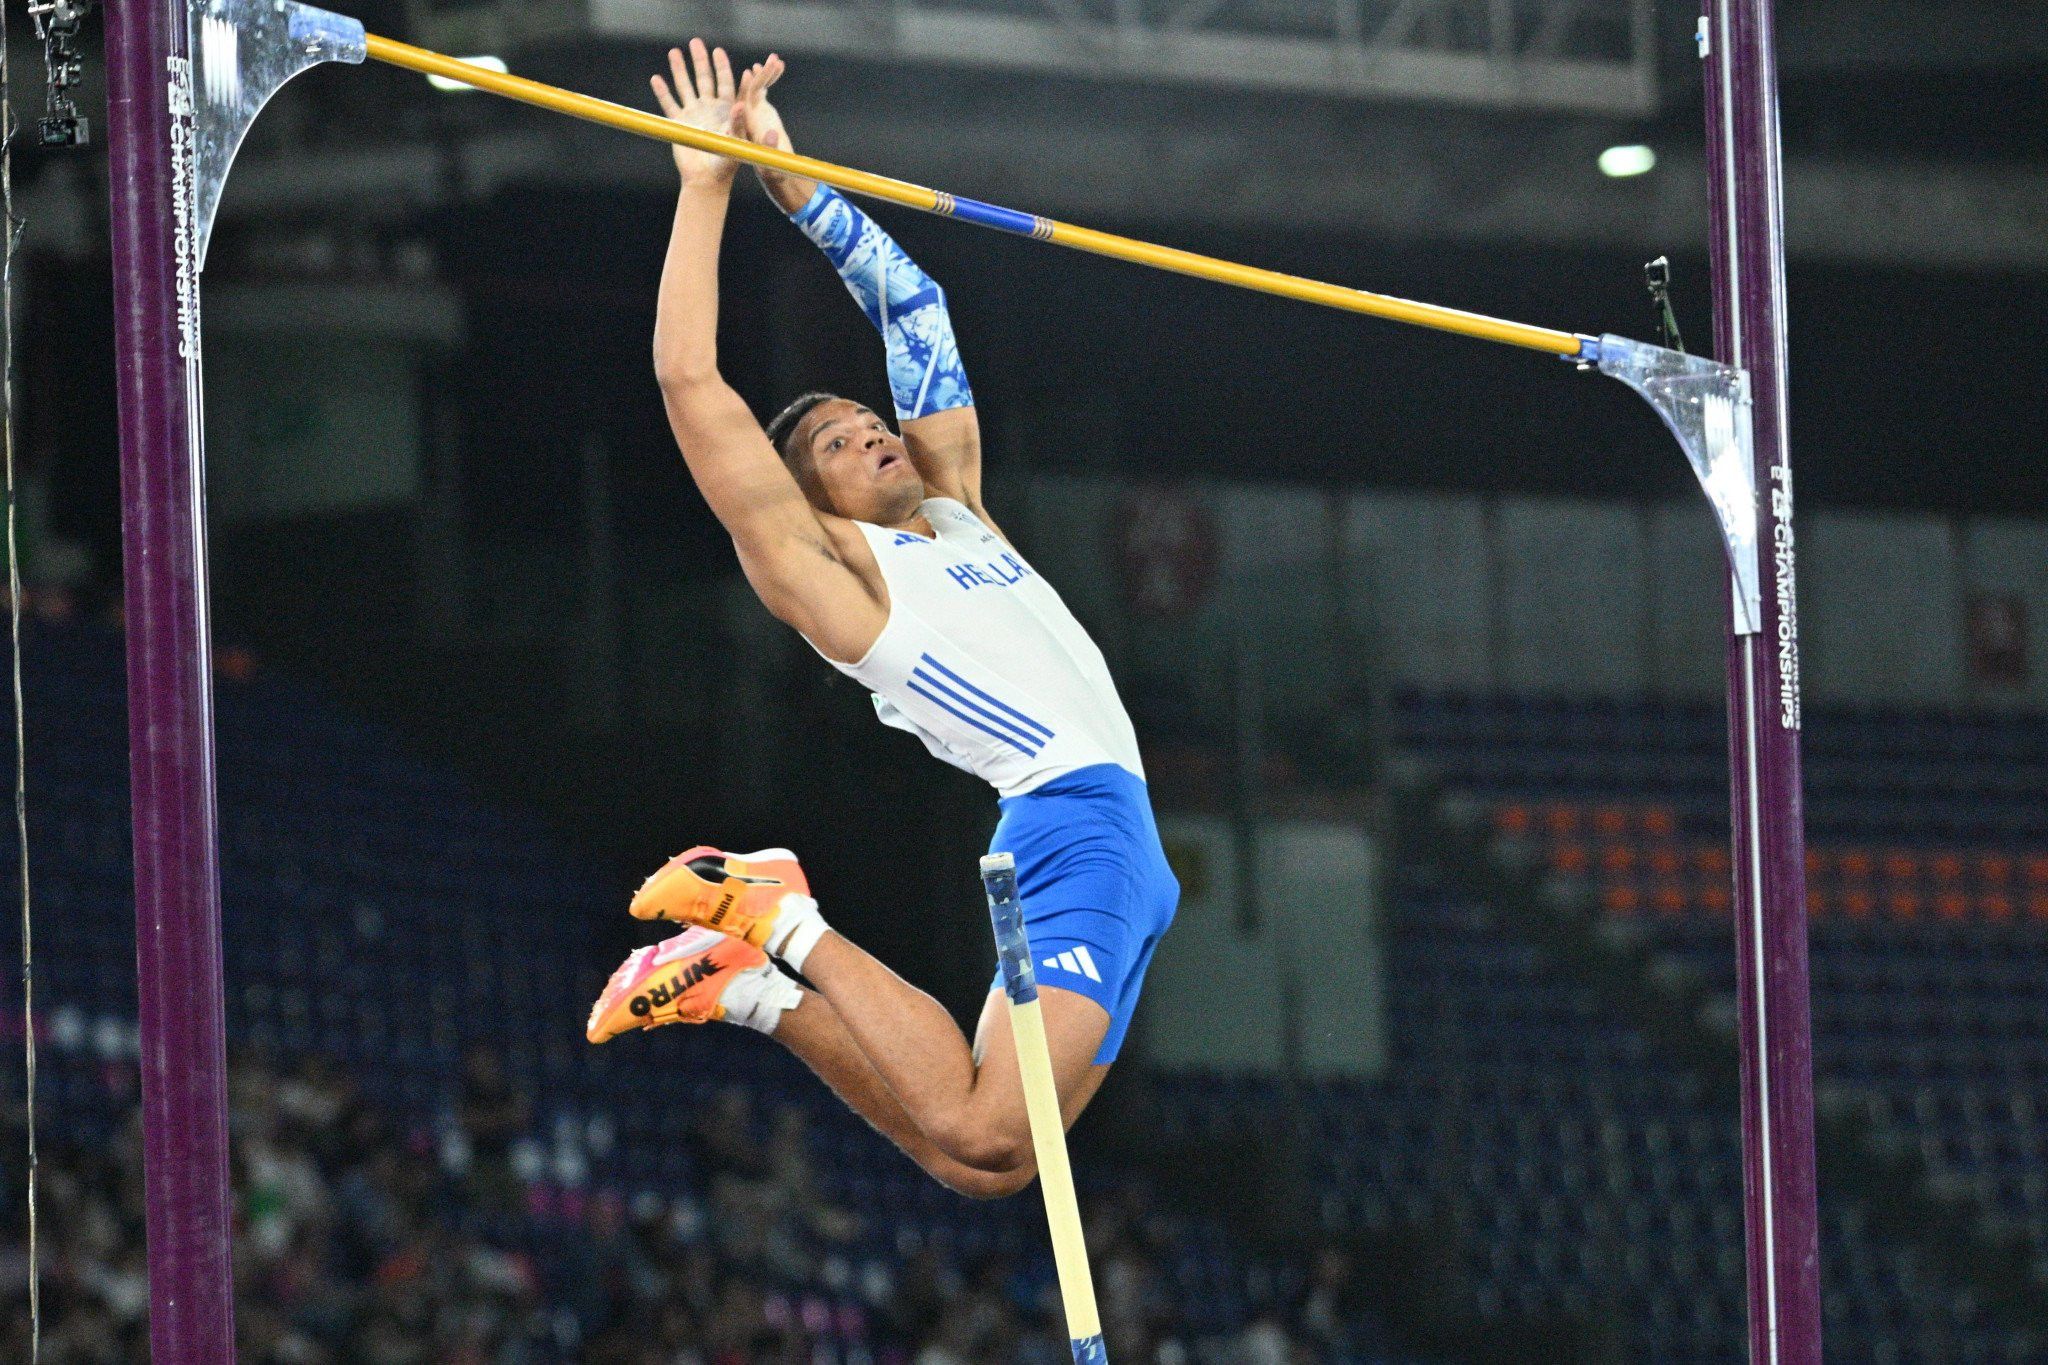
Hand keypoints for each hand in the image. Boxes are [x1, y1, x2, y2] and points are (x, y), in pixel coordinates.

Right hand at [650, 39, 742, 186]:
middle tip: (696, 42)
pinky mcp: (679, 124)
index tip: (717, 51)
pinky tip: (656, 78)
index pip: (725, 83)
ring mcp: (693, 114)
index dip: (722, 67)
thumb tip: (740, 104)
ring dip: (679, 70)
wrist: (707, 180)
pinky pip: (669, 104)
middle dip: (699, 61)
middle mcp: (709, 108)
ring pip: (685, 87)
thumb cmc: (727, 164)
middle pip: (704, 79)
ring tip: (674, 52)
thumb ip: (738, 124)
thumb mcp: (736, 143)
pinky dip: (662, 92)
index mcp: (726, 110)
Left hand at [735, 53, 819, 213]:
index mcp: (742, 128)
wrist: (772, 169)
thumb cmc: (770, 171)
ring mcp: (751, 109)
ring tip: (776, 60)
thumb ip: (769, 149)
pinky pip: (764, 87)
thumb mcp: (769, 164)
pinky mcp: (760, 106)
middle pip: (750, 91)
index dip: (747, 90)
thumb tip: (773, 133)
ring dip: (766, 73)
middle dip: (759, 76)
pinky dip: (771, 77)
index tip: (750, 75)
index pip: (742, 105)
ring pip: (756, 86)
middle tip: (770, 62)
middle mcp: (744, 116)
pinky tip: (780, 65)